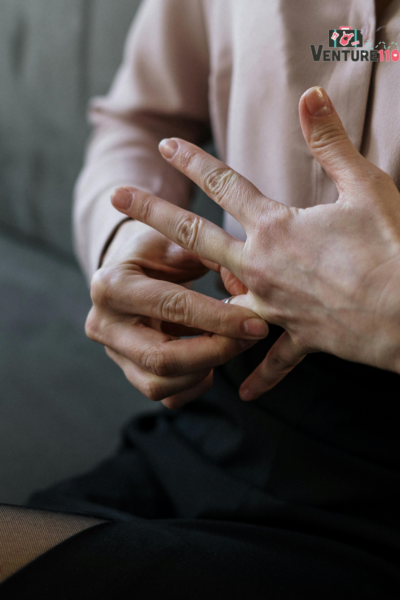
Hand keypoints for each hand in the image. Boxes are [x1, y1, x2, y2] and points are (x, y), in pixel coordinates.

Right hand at [85, 219, 267, 408]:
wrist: (127, 268)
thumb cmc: (157, 253)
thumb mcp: (181, 242)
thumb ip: (217, 260)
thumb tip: (251, 294)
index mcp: (112, 284)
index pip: (172, 307)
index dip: (219, 318)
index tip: (256, 323)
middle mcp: (104, 324)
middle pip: (162, 358)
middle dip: (214, 352)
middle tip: (250, 339)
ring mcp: (112, 353)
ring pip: (160, 385)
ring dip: (205, 370)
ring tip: (230, 343)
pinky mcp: (128, 372)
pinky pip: (166, 396)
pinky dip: (196, 383)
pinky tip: (210, 358)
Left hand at [111, 86, 399, 400]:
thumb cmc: (391, 248)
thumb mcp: (364, 185)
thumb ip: (331, 142)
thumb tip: (311, 94)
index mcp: (276, 228)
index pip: (223, 185)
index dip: (192, 161)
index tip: (163, 146)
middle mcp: (263, 268)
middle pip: (195, 237)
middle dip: (153, 214)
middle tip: (117, 199)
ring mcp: (275, 307)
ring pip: (220, 303)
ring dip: (190, 301)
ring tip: (164, 302)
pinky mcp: (299, 338)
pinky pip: (273, 360)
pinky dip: (260, 376)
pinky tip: (244, 392)